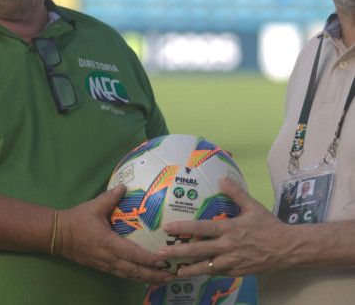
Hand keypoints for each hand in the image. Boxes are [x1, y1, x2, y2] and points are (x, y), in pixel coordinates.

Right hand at [55, 185, 173, 284]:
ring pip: (129, 276)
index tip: (164, 259)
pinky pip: (122, 275)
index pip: (133, 254)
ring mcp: (105, 265)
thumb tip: (124, 186)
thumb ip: (110, 198)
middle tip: (172, 275)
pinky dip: (136, 278)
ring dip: (147, 279)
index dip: (149, 259)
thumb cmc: (77, 220)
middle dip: (154, 275)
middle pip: (134, 271)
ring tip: (164, 280)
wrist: (58, 235)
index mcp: (108, 242)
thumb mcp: (93, 206)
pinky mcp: (102, 267)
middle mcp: (108, 257)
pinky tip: (145, 278)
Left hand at [159, 176, 292, 277]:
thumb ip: (236, 193)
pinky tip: (196, 273)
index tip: (168, 229)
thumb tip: (223, 178)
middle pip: (199, 250)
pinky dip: (207, 273)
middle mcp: (228, 246)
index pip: (202, 228)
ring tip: (174, 271)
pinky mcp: (238, 272)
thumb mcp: (253, 207)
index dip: (184, 228)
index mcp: (230, 229)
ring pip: (206, 266)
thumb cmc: (270, 226)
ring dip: (189, 269)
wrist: (289, 248)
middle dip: (178, 252)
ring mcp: (233, 261)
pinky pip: (219, 273)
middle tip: (161, 253)